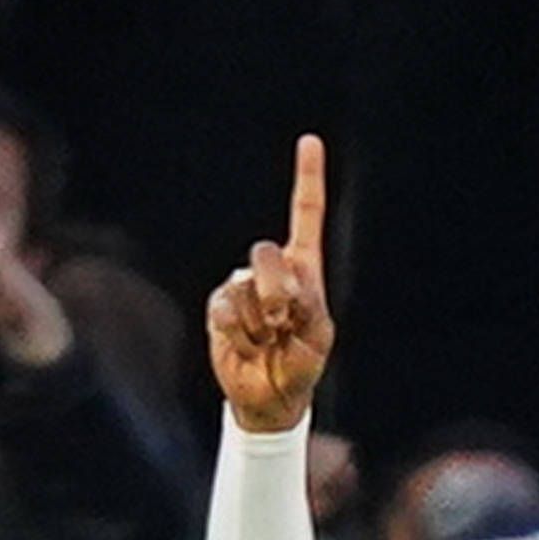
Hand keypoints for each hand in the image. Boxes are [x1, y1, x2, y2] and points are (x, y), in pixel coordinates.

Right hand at [206, 136, 335, 435]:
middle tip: (284, 324)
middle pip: (268, 254)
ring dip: (261, 325)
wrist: (270, 398)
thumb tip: (272, 291)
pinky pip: (226, 310)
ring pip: (246, 288)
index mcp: (305, 268)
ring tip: (268, 343)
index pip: (306, 215)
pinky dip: (241, 335)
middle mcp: (273, 270)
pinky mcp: (220, 307)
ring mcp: (243, 286)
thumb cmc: (300, 365)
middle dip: (278, 293)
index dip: (308, 178)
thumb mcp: (318, 336)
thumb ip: (304, 304)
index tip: (310, 141)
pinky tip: (247, 347)